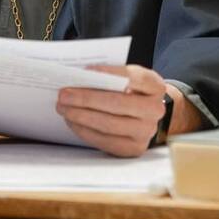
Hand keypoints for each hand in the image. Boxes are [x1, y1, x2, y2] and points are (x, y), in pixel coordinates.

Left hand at [56, 64, 170, 157]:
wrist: (147, 116)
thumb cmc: (132, 92)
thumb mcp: (130, 78)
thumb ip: (112, 76)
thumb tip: (80, 76)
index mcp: (155, 86)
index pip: (132, 77)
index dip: (109, 73)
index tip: (85, 70)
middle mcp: (155, 110)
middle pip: (117, 103)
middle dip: (86, 98)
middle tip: (64, 94)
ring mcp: (146, 131)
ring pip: (108, 124)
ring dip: (81, 116)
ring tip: (63, 108)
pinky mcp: (134, 148)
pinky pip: (105, 141)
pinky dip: (85, 130)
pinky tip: (72, 121)